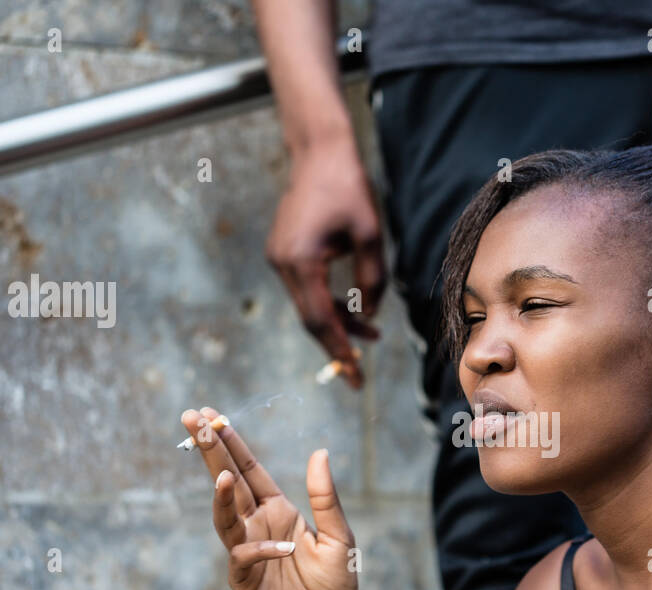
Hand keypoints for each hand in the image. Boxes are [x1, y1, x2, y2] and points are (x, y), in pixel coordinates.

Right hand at [180, 406, 357, 589]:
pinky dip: (259, 550)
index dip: (230, 442)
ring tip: (220, 476)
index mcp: (277, 510)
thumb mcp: (339, 536)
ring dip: (220, 497)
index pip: (248, 469)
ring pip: (224, 516)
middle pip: (228, 481)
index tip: (211, 415)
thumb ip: (326, 498)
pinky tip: (284, 549)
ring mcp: (246, 550)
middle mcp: (256, 525)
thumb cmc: (334, 585)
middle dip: (211, 452)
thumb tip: (320, 452)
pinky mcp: (244, 579)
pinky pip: (243, 557)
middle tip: (192, 419)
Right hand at [265, 141, 384, 389]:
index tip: (355, 375)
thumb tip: (372, 314)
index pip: (321, 319)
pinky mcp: (284, 253)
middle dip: (336, 346)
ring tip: (372, 334)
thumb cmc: (347, 188)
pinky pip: (307, 290)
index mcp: (301, 260)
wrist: (319, 152)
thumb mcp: (370, 235)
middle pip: (310, 320)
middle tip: (359, 375)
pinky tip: (356, 310)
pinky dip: (329, 304)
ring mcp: (279, 258)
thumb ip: (372, 278)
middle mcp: (282, 263)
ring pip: (309, 307)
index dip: (339, 349)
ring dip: (338, 323)